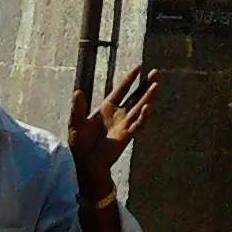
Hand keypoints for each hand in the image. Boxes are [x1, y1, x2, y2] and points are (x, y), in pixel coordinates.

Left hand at [69, 66, 159, 198]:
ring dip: (148, 97)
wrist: (84, 164)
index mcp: (107, 108)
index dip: (129, 79)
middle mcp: (119, 114)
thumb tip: (77, 91)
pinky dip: (143, 116)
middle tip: (156, 73)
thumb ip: (77, 108)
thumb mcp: (75, 123)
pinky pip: (137, 125)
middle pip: (136, 96)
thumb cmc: (79, 145)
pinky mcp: (126, 136)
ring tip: (156, 85)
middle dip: (145, 85)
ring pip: (140, 108)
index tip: (139, 67)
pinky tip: (148, 107)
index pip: (121, 90)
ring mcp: (124, 125)